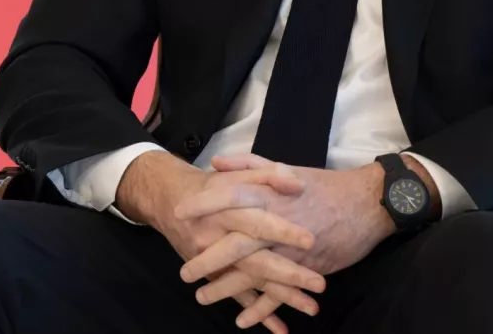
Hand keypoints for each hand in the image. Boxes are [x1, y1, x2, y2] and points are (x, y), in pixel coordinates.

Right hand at [117, 152, 324, 331]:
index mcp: (227, 209)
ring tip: (312, 307)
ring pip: (250, 281)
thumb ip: (268, 174)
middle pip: (255, 258)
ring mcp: (215, 261)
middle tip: (319, 283)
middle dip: (288, 272)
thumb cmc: (213, 185)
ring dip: (280, 297)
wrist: (172, 202)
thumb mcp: (237, 173)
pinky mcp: (215, 276)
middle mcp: (218, 237)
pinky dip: (258, 314)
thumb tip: (297, 184)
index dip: (282, 231)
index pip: (256, 221)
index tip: (311, 241)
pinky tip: (280, 328)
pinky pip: (237, 297)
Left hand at [177, 154, 395, 327]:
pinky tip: (242, 321)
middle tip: (184, 271)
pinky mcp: (307, 268)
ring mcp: (292, 249)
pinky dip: (262, 308)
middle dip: (207, 258)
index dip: (204, 205)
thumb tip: (217, 163)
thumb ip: (249, 166)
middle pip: (236, 242)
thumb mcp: (286, 168)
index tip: (179, 213)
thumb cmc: (323, 185)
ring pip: (255, 272)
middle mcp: (278, 222)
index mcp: (270, 194)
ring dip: (228, 288)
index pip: (229, 197)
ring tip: (202, 297)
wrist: (366, 204)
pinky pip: (281, 293)